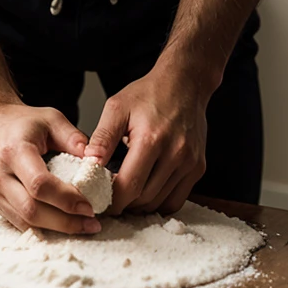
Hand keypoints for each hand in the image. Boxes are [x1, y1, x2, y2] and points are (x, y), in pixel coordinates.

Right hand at [0, 103, 102, 234]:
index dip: (66, 200)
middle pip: (32, 210)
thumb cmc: (23, 121)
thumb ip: (75, 139)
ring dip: (56, 228)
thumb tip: (96, 163)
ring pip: (25, 221)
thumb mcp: (52, 119)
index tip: (90, 206)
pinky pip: (19, 222)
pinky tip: (62, 222)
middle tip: (92, 223)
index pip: (39, 184)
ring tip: (82, 226)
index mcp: (14, 150)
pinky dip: (43, 225)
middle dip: (65, 222)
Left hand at [84, 68, 207, 215]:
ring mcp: (190, 163)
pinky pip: (176, 200)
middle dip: (123, 203)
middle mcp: (175, 154)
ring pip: (160, 203)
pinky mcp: (197, 168)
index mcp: (151, 139)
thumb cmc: (149, 93)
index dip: (111, 200)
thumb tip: (89, 165)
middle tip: (108, 198)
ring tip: (125, 193)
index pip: (129, 186)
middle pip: (144, 198)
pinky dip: (159, 202)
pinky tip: (146, 191)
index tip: (98, 201)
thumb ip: (102, 137)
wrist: (184, 83)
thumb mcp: (117, 107)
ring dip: (140, 205)